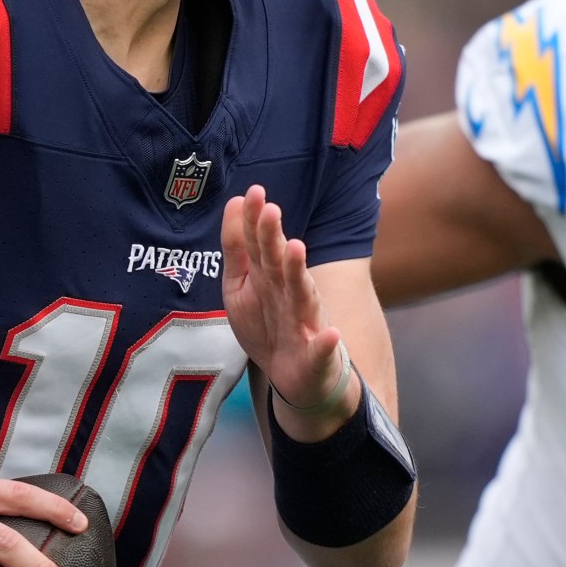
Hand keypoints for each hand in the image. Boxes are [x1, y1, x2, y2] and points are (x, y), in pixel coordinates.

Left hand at [220, 185, 353, 429]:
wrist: (295, 375)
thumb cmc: (269, 323)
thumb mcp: (241, 285)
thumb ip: (238, 247)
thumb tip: (235, 201)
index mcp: (269, 277)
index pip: (260, 245)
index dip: (255, 221)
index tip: (253, 191)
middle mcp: (290, 293)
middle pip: (278, 263)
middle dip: (273, 238)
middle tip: (270, 210)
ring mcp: (305, 322)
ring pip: (301, 295)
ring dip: (298, 273)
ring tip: (296, 248)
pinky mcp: (317, 354)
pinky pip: (322, 349)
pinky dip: (326, 344)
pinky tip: (330, 336)